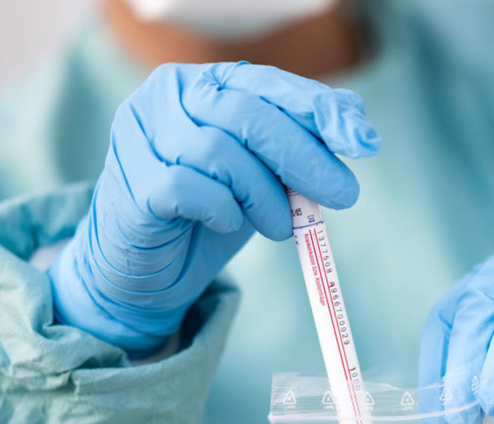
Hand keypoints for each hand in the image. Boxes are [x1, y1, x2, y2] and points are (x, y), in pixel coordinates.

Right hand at [49, 62, 380, 353]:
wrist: (148, 270)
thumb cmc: (208, 213)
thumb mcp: (264, 175)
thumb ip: (300, 147)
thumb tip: (357, 128)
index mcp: (203, 83)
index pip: (268, 84)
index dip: (319, 109)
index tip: (363, 141)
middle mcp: (166, 97)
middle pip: (247, 115)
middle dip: (305, 157)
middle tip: (343, 195)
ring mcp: (139, 136)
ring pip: (220, 152)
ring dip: (266, 195)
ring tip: (283, 226)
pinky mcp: (131, 183)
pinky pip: (189, 189)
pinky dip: (222, 210)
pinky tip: (229, 224)